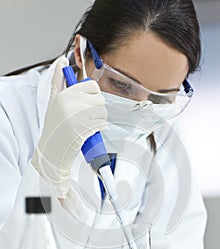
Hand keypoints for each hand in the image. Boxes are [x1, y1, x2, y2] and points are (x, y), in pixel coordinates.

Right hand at [31, 56, 106, 197]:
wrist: (52, 150)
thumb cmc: (54, 127)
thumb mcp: (53, 100)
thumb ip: (58, 80)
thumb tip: (62, 61)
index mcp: (65, 94)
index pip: (92, 86)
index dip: (92, 95)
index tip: (87, 102)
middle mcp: (71, 103)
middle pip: (100, 99)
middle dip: (97, 109)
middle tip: (87, 117)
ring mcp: (78, 116)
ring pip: (103, 112)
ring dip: (99, 119)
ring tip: (87, 125)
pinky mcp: (85, 129)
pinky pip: (102, 124)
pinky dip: (99, 129)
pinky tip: (89, 131)